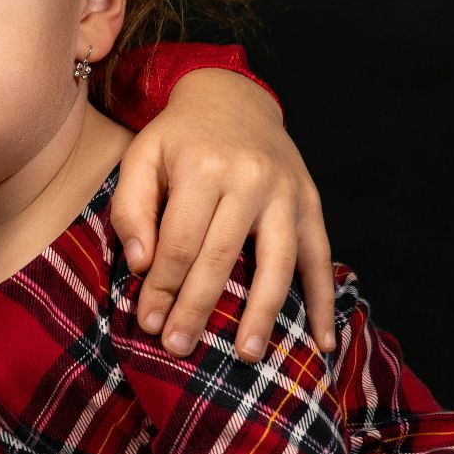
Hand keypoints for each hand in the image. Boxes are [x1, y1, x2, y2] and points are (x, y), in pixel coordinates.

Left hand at [110, 68, 334, 362]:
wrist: (233, 97)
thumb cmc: (179, 137)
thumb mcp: (142, 156)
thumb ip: (130, 206)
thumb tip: (141, 263)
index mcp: (202, 166)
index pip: (179, 242)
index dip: (161, 287)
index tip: (146, 322)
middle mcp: (249, 179)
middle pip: (221, 258)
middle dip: (197, 307)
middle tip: (179, 347)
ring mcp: (287, 193)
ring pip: (276, 264)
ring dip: (262, 315)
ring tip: (247, 355)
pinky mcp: (311, 203)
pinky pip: (320, 258)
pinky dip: (323, 301)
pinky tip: (322, 341)